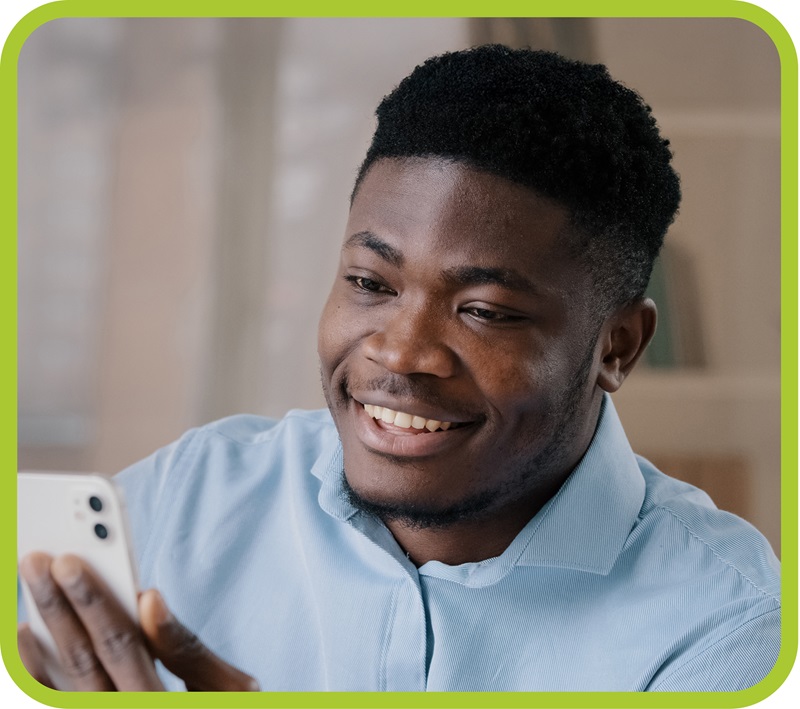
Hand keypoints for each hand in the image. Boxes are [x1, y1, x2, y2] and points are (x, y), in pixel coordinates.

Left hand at [18, 552, 258, 690]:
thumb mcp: (229, 692)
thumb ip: (189, 649)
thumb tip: (149, 600)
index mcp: (160, 703)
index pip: (122, 644)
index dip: (95, 603)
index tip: (72, 561)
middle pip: (83, 657)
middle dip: (59, 605)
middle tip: (38, 560)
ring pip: (57, 688)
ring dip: (36, 641)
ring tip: (22, 597)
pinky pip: (52, 705)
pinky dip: (32, 677)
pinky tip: (23, 640)